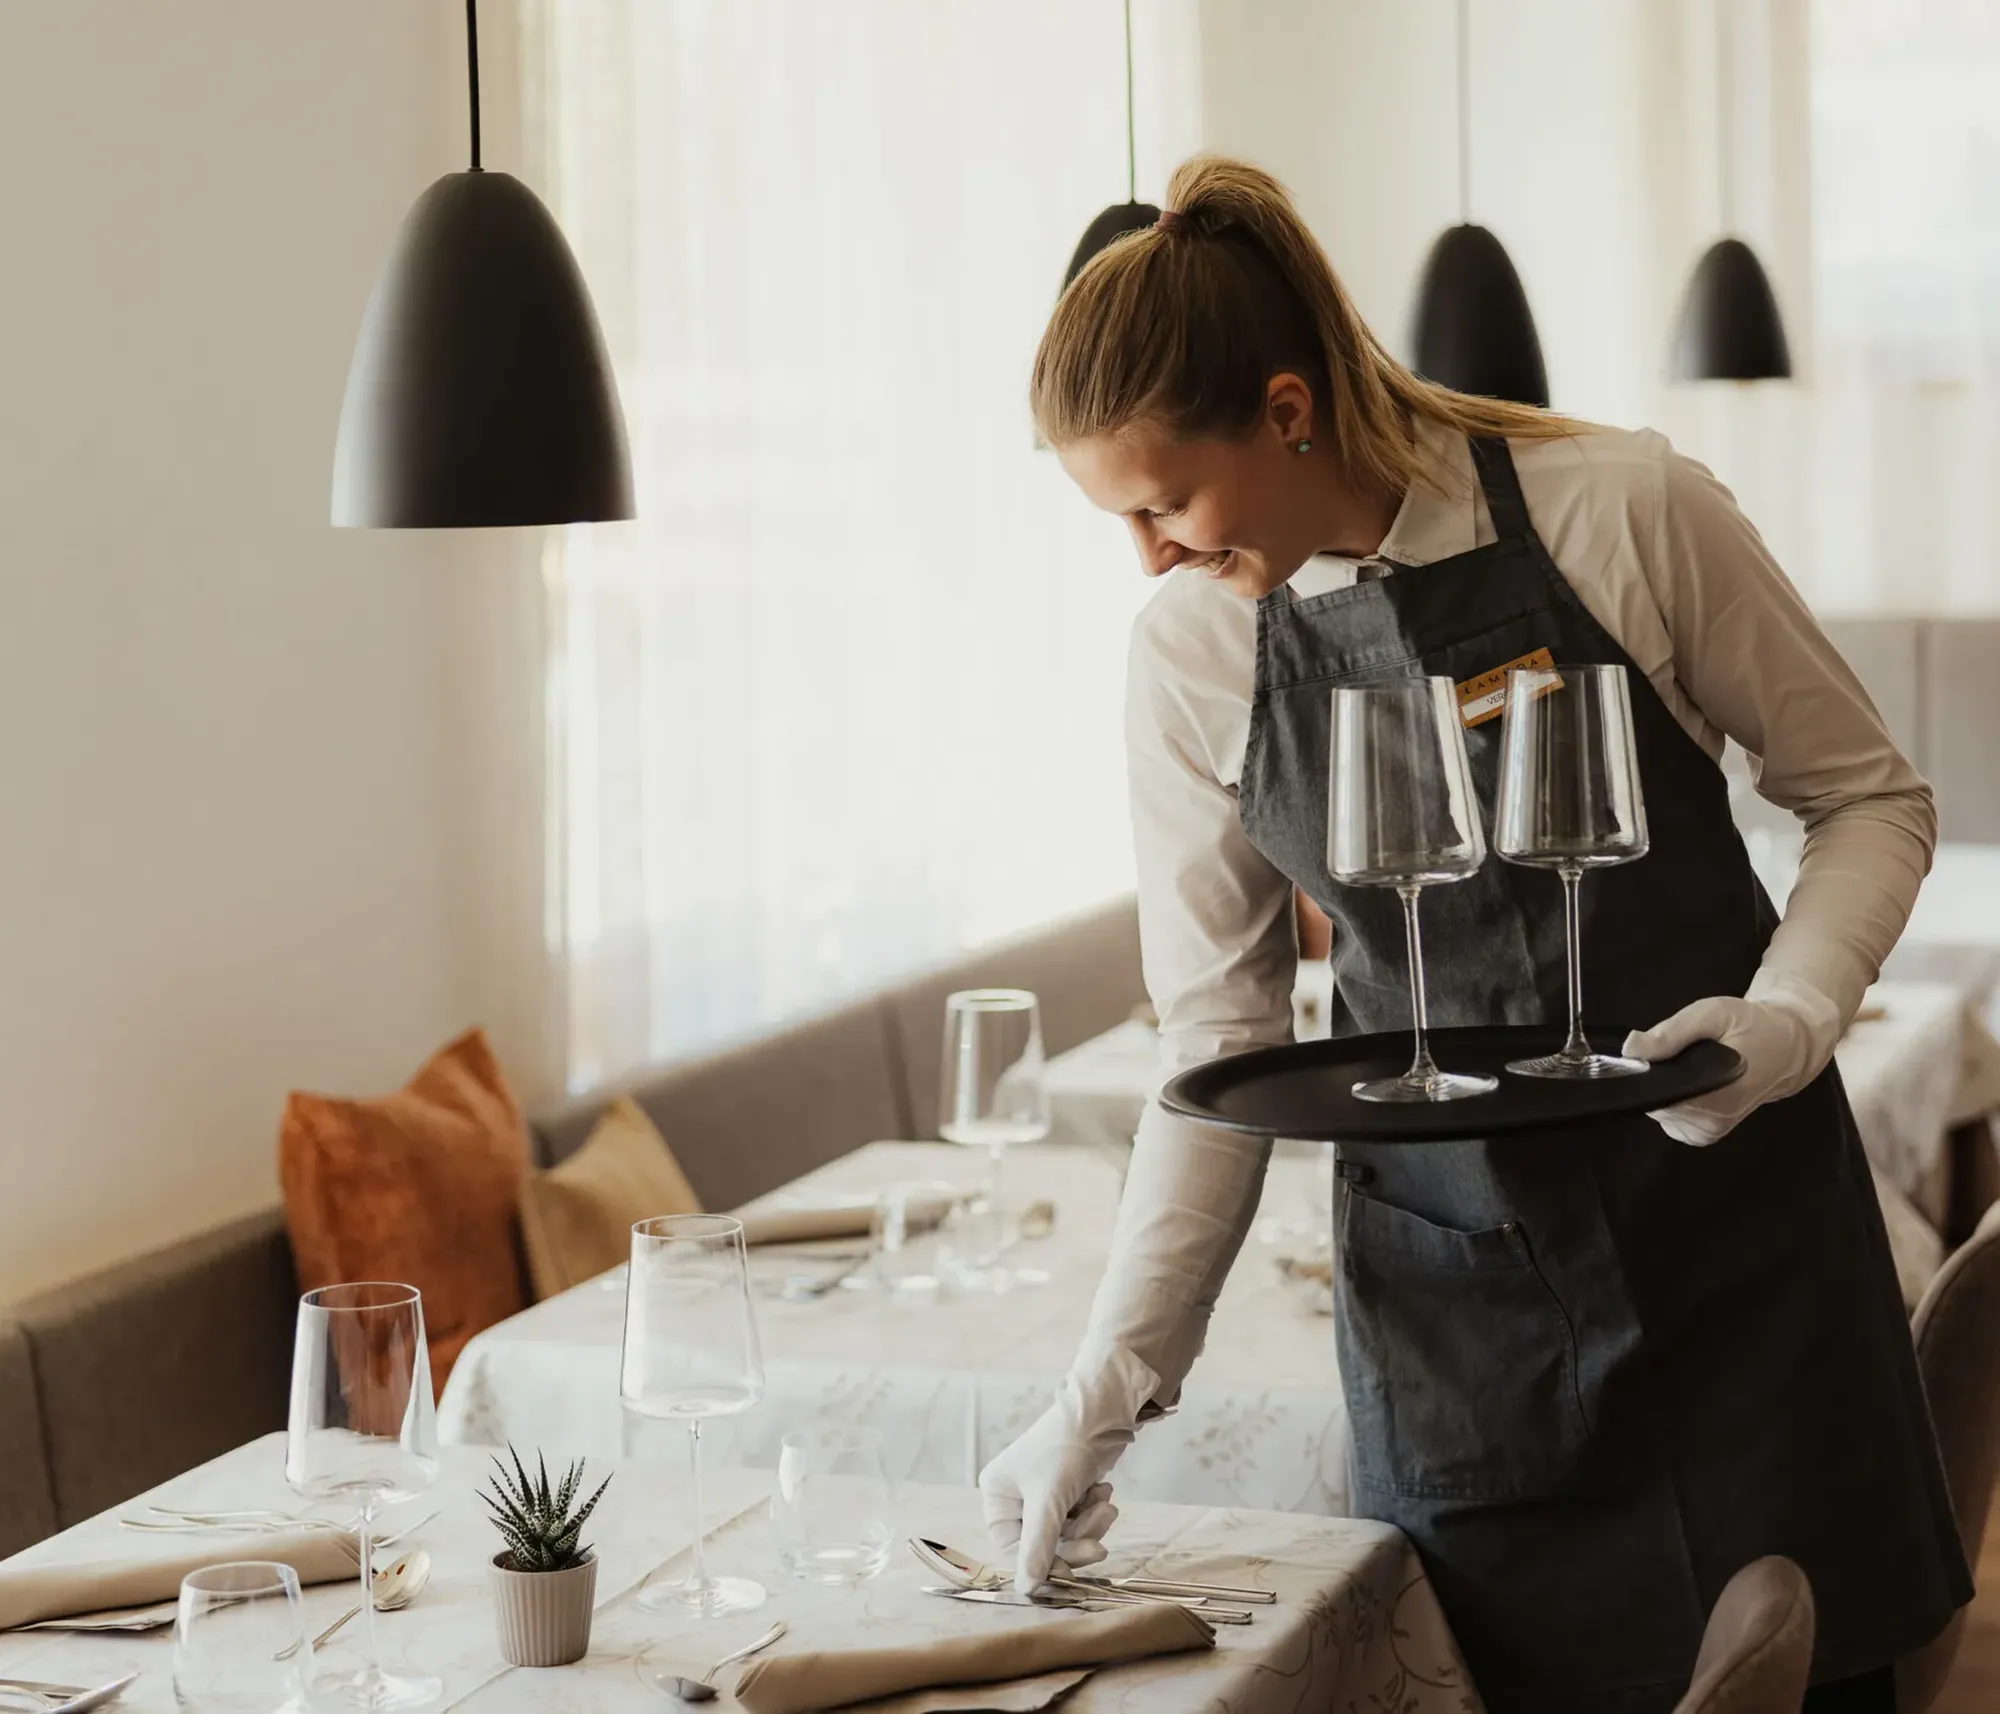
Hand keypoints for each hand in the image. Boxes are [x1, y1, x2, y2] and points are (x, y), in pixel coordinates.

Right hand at [978, 1348, 1156, 1593]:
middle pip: (1043, 1544)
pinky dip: (1094, 1510)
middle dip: (1075, 1542)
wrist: (1102, 1412)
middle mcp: (1015, 1496)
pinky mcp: (1067, 1490)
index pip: (1012, 1549)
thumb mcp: (1049, 1501)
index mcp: (997, 1495)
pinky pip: (1079, 1519)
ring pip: (1066, 1534)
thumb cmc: (1065, 1449)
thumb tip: (1026, 1590)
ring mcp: (1042, 1494)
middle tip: (1100, 1547)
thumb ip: (1038, 1547)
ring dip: (1090, 1525)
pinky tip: (1102, 1491)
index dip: (1042, 1564)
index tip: (1070, 1574)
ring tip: (1104, 1504)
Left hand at [1622, 977, 1840, 1145]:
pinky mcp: (1707, 1135)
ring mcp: (1712, 1131)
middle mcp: (1715, 1120)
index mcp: (1719, 1093)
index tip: (1650, 1055)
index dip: (1644, 1075)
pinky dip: (1673, 1100)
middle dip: (1657, 1077)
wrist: (1785, 1047)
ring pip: (1661, 1112)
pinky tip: (1690, 1083)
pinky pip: (1671, 1119)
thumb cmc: (1751, 1026)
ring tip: (1691, 1066)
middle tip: (1681, 1053)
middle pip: (1655, 1103)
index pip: (1657, 1097)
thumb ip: (1671, 1033)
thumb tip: (1630, 1048)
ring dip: (1665, 1088)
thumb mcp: (1712, 1014)